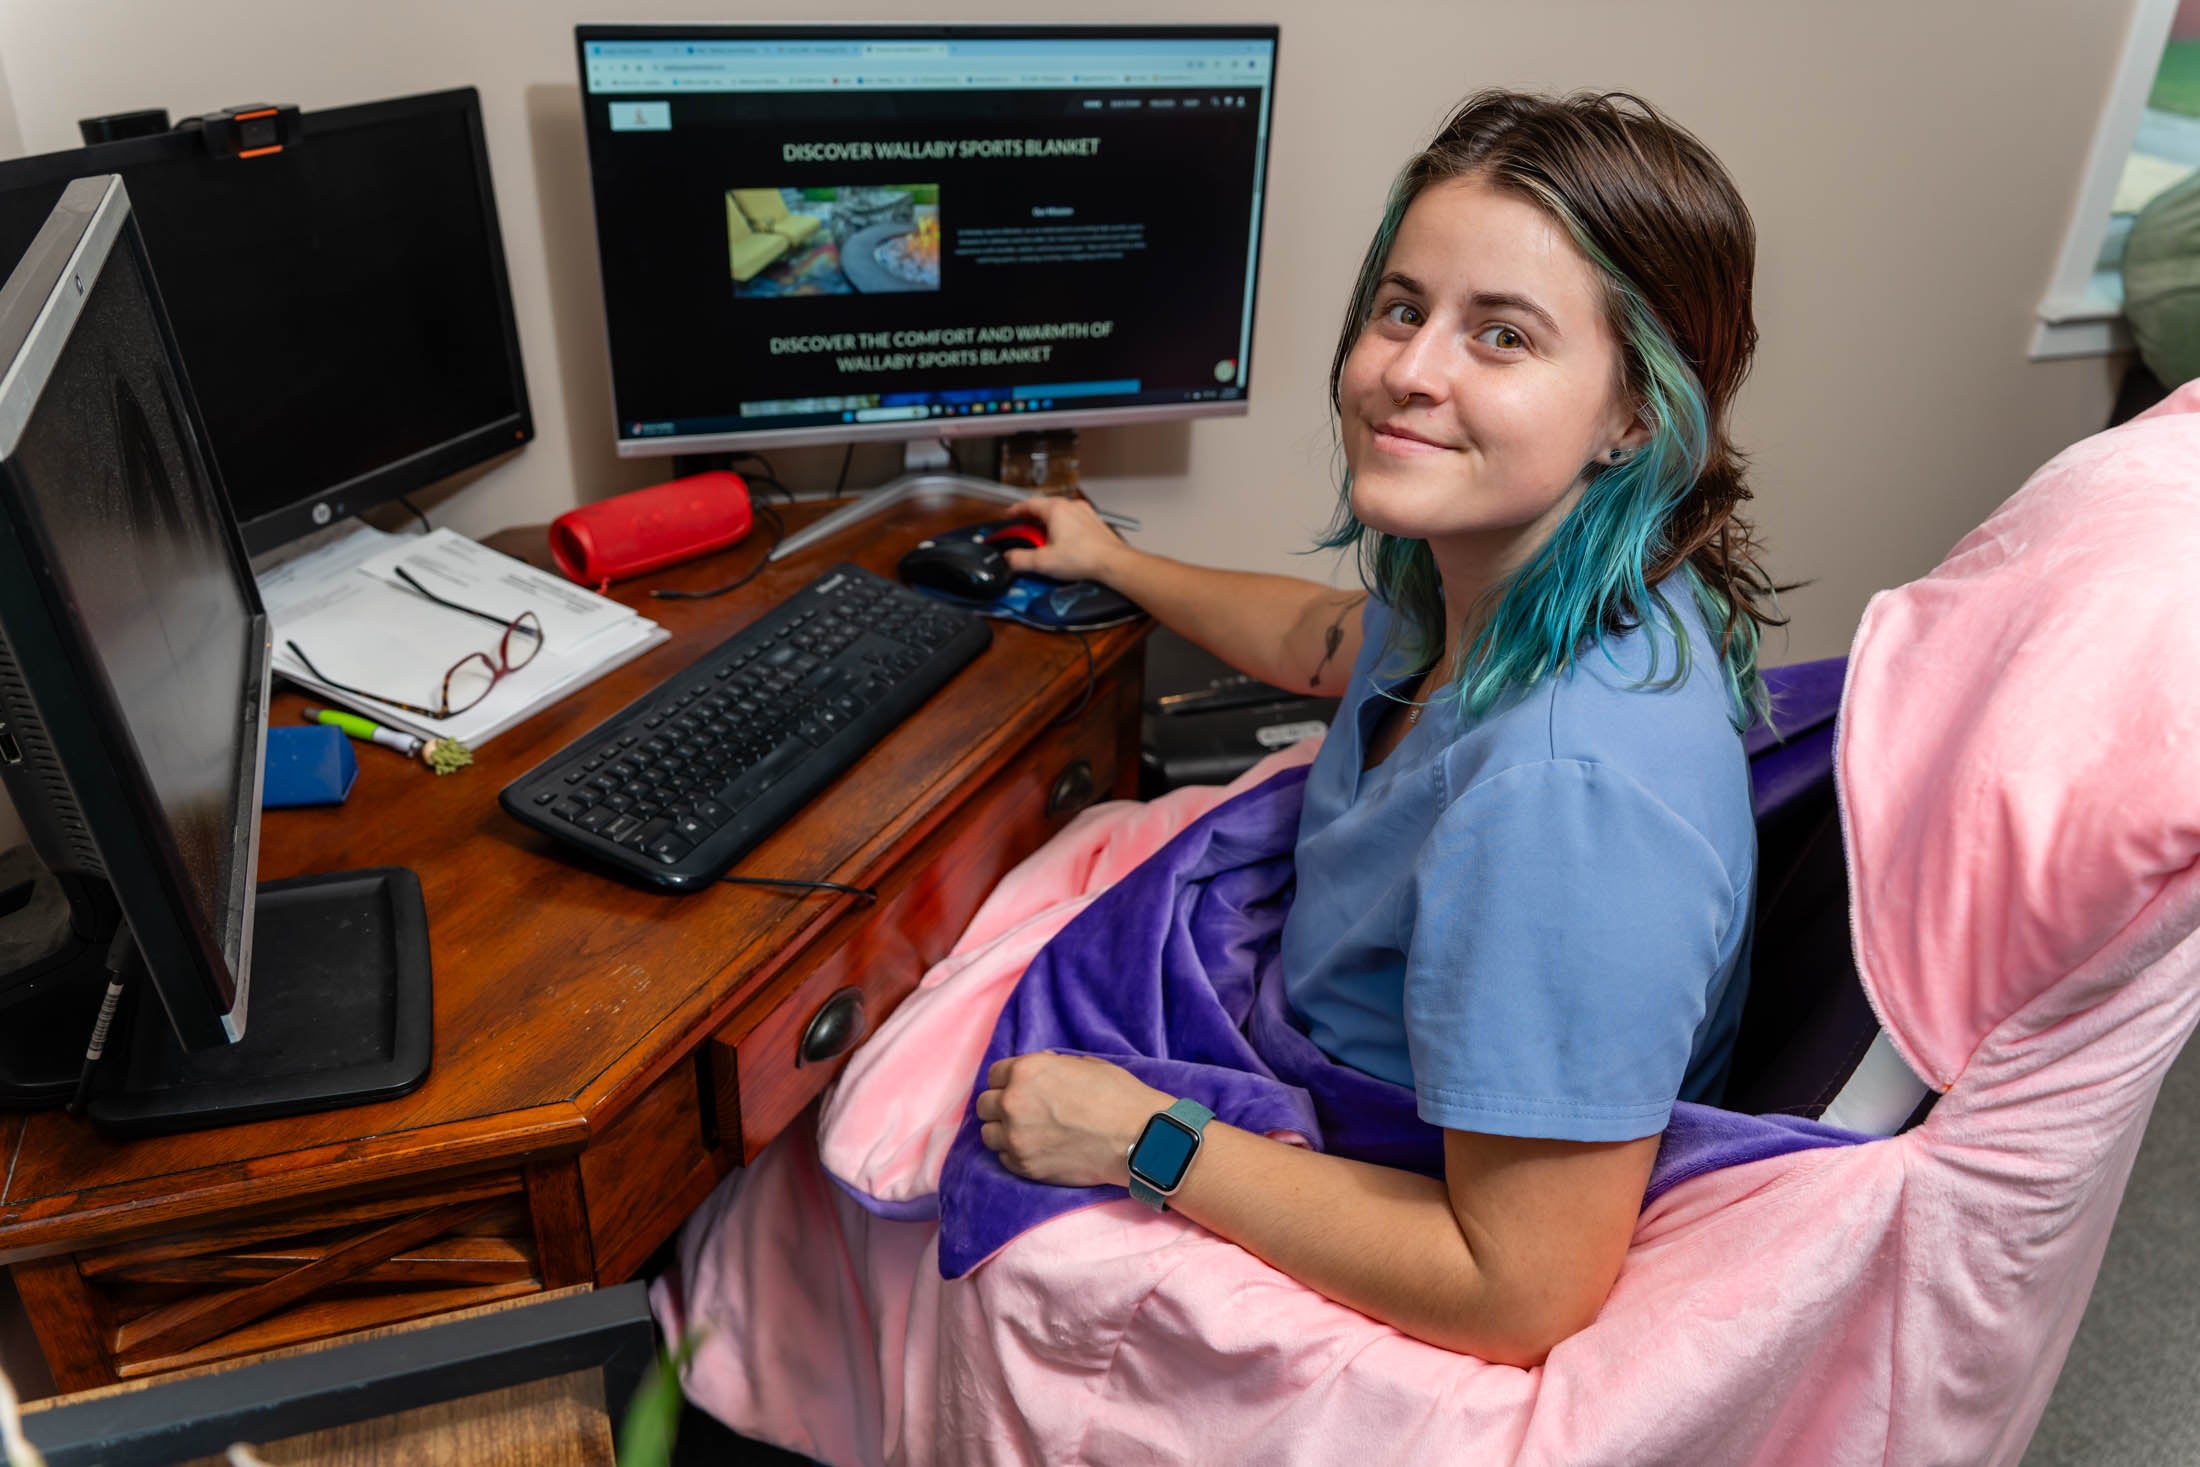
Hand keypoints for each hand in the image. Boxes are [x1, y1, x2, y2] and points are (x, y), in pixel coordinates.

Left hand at [975, 1052, 1173, 1188]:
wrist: (1138, 1138)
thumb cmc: (1118, 1096)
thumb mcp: (1083, 1064)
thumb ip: (1051, 1066)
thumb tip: (1040, 1070)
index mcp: (1026, 1071)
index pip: (995, 1074)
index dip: (1008, 1081)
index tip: (1018, 1089)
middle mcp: (1013, 1102)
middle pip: (985, 1105)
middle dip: (1000, 1106)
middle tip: (1021, 1112)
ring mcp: (1016, 1138)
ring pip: (988, 1134)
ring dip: (1003, 1131)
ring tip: (1025, 1133)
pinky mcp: (1024, 1166)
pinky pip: (1004, 1158)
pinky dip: (1014, 1154)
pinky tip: (1035, 1149)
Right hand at [1000, 495, 1130, 584]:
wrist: (1113, 562)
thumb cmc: (1083, 558)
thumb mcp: (1044, 562)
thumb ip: (1020, 559)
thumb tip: (1008, 558)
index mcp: (1055, 510)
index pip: (1029, 504)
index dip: (1016, 510)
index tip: (1010, 515)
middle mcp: (1070, 506)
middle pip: (1044, 506)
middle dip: (1032, 517)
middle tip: (1023, 528)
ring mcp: (1084, 512)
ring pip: (1060, 512)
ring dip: (1048, 521)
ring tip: (1042, 537)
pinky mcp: (1094, 521)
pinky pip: (1073, 518)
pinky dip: (1063, 525)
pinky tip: (1063, 540)